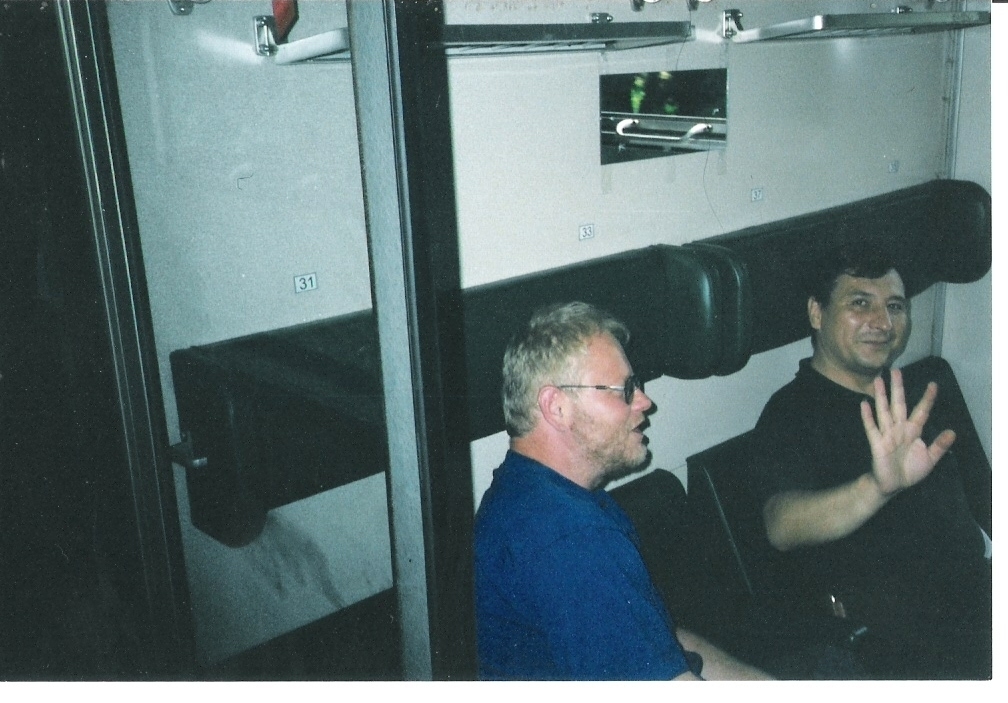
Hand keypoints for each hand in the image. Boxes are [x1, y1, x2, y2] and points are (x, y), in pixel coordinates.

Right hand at [860, 368, 956, 497]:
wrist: (892, 485)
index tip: (933, 384)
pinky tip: (864, 404)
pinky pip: (872, 428)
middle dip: (898, 388)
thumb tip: (952, 432)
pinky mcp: (877, 443)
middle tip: (896, 370)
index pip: (921, 411)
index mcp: (914, 431)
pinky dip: (867, 416)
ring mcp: (887, 435)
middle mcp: (899, 429)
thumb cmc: (910, 471)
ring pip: (884, 411)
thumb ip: (939, 445)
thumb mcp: (930, 459)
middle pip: (899, 404)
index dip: (927, 398)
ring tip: (878, 380)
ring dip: (881, 396)